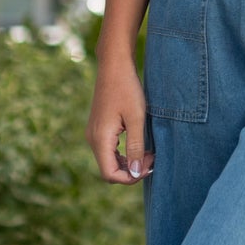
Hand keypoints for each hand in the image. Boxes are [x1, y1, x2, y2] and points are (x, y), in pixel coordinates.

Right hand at [86, 57, 154, 186]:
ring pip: (109, 161)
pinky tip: (139, 145)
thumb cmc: (127, 89)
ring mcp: (94, 134)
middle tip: (152, 158)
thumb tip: (136, 172)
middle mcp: (92, 139)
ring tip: (148, 152)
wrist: (114, 66)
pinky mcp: (98, 128)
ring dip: (128, 162)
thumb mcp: (136, 119)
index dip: (130, 178)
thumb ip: (136, 147)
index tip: (149, 166)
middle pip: (109, 170)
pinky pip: (109, 150)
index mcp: (100, 139)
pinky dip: (123, 153)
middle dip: (131, 171)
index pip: (110, 174)